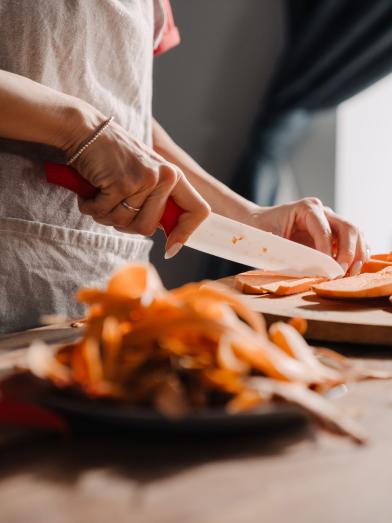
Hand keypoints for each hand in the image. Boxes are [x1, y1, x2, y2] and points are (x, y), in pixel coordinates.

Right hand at [66, 112, 209, 256]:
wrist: (85, 129)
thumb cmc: (112, 157)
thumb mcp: (145, 175)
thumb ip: (158, 201)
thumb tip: (170, 236)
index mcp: (173, 176)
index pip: (198, 210)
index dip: (186, 234)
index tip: (171, 248)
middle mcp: (164, 177)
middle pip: (148, 229)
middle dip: (125, 224)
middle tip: (113, 204)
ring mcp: (143, 180)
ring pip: (123, 223)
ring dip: (105, 214)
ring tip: (101, 192)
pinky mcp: (121, 184)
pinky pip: (103, 213)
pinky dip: (90, 207)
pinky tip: (90, 188)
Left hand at [250, 197, 367, 275]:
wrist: (258, 223)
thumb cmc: (262, 230)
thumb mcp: (271, 241)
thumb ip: (290, 253)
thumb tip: (312, 271)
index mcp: (307, 208)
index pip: (325, 231)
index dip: (328, 253)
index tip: (328, 271)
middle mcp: (323, 211)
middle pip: (348, 228)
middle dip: (349, 253)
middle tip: (341, 273)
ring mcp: (330, 220)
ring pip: (355, 233)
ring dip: (357, 254)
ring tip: (351, 273)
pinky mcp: (333, 231)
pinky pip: (353, 239)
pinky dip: (358, 252)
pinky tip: (355, 267)